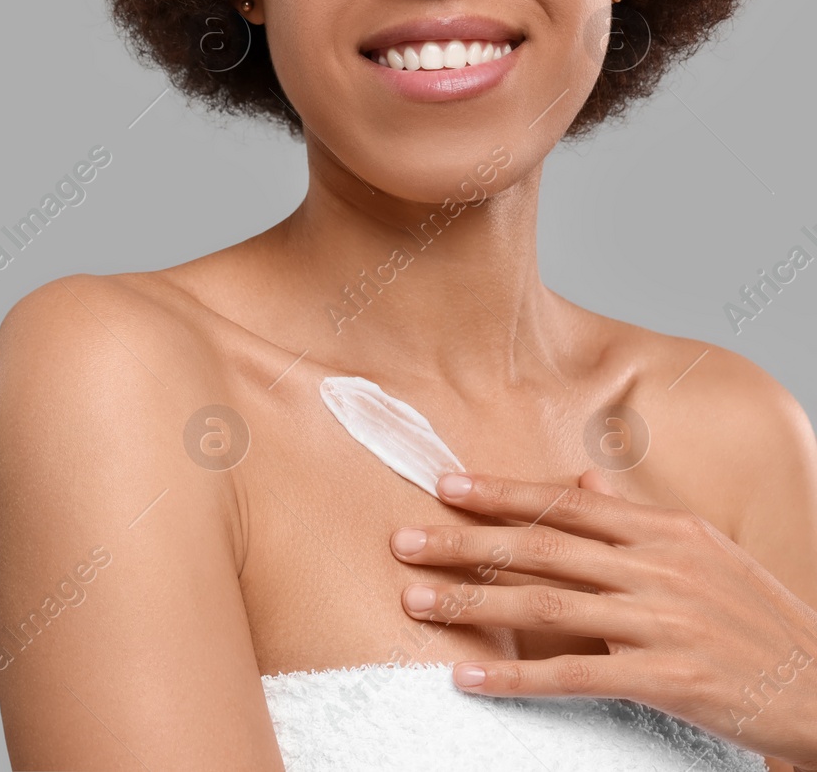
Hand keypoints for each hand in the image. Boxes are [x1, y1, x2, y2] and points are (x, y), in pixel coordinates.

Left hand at [388, 469, 816, 768]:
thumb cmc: (758, 620)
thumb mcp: (707, 552)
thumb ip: (637, 519)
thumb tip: (582, 485)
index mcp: (667, 531)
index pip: (564, 506)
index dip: (500, 495)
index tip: (444, 487)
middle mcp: (660, 567)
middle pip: (541, 549)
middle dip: (464, 543)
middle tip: (402, 542)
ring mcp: (663, 620)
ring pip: (546, 605)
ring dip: (472, 602)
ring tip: (416, 601)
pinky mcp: (666, 676)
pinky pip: (573, 673)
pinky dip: (515, 675)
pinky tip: (469, 675)